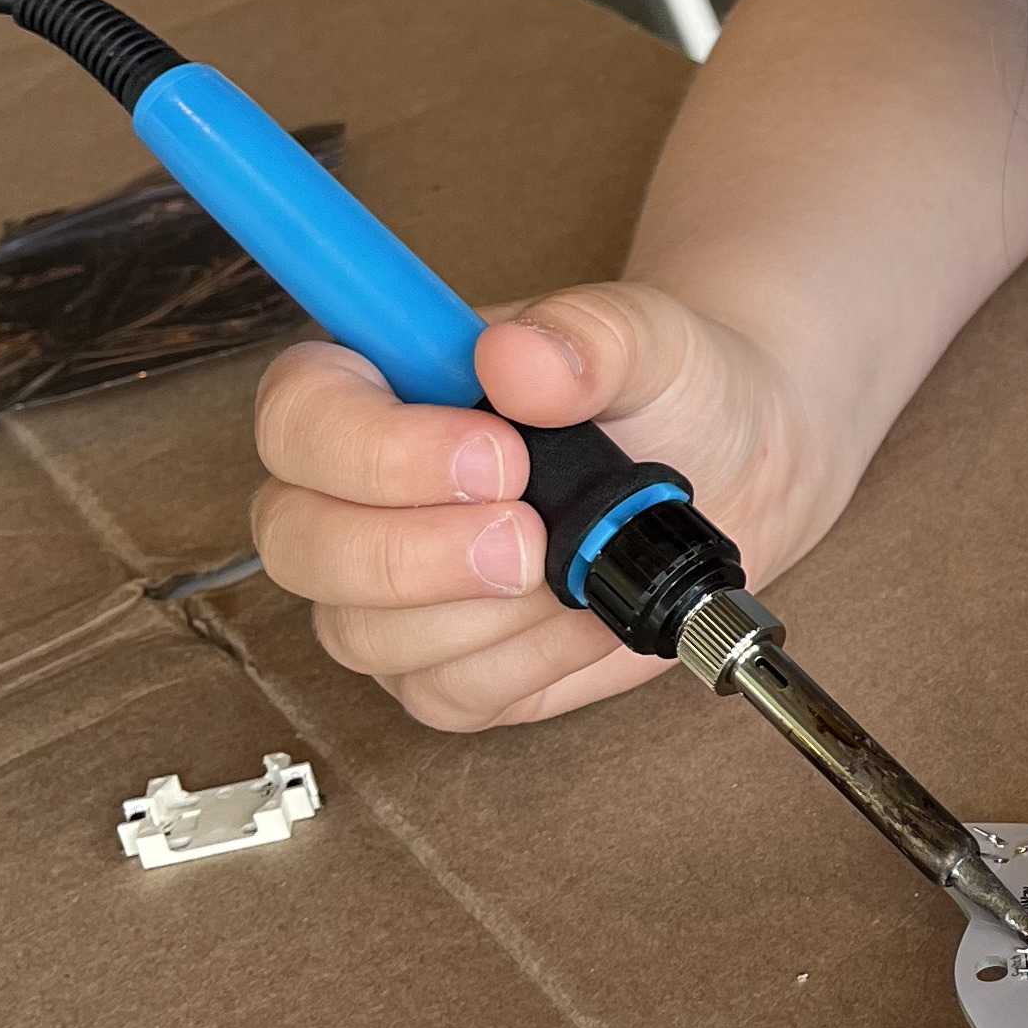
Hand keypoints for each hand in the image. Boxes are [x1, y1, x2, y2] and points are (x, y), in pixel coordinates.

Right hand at [250, 285, 830, 730]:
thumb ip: (589, 334)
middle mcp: (354, 492)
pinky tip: (583, 615)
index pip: (298, 416)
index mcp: (374, 384)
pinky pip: (441, 693)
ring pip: (362, 633)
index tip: (498, 455)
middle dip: (413, 554)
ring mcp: (386, 591)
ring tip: (578, 568)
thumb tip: (519, 356)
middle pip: (297, 542)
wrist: (730, 468)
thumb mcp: (651, 338)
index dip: (374, 449)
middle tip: (532, 537)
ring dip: (482, 616)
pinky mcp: (440, 667)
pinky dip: (525, 665)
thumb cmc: (668, 390)